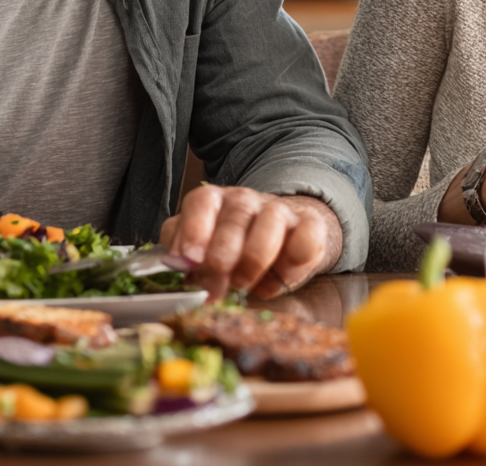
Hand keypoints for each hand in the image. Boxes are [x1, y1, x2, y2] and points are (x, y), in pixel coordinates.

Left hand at [159, 186, 342, 300]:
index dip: (194, 228)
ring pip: (272, 219)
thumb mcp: (203, 256)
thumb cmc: (233, 254)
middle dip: (225, 249)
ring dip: (257, 255)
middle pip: (237, 212)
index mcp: (215, 203)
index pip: (202, 201)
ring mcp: (280, 210)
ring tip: (245, 283)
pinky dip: (295, 260)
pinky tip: (284, 277)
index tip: (189, 259)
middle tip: (218, 282)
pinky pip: (308, 235)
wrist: (281, 244)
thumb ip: (186, 263)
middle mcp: (246, 201)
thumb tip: (174, 275)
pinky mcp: (311, 226)